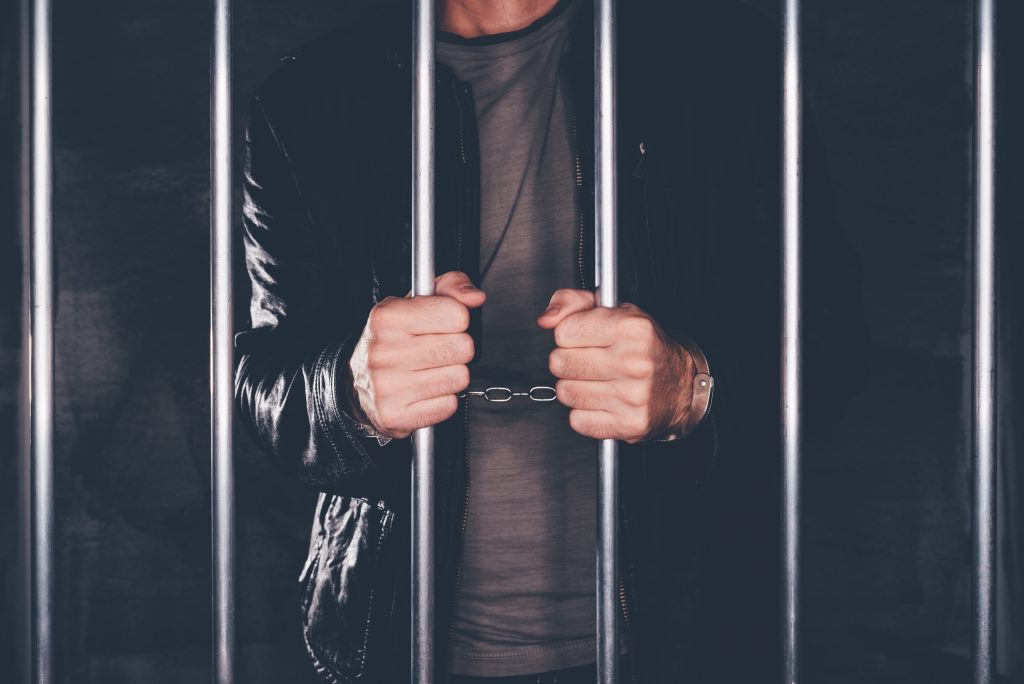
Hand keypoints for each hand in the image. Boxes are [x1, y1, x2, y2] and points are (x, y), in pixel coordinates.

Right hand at [348, 271, 484, 438]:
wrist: (355, 383)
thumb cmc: (393, 340)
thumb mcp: (415, 302)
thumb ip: (451, 288)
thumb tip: (475, 296)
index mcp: (388, 317)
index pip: (457, 315)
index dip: (457, 319)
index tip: (442, 324)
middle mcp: (385, 352)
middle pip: (463, 348)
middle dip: (457, 348)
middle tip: (436, 349)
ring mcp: (389, 386)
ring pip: (459, 378)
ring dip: (451, 375)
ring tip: (429, 370)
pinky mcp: (397, 415)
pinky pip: (449, 405)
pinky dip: (442, 400)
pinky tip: (424, 391)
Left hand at [537, 289, 693, 443]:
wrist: (682, 385)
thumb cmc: (645, 346)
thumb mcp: (615, 310)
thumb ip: (573, 303)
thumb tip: (546, 319)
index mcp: (631, 328)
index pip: (564, 332)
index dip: (570, 334)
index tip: (585, 337)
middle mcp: (634, 362)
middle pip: (559, 363)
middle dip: (569, 360)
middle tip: (590, 360)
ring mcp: (632, 396)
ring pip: (565, 392)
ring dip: (575, 387)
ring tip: (597, 380)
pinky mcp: (628, 424)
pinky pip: (578, 420)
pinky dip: (585, 413)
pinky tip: (603, 401)